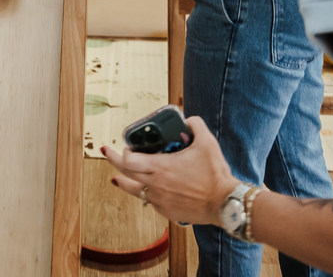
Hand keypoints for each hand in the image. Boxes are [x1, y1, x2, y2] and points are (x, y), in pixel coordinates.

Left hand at [102, 116, 237, 226]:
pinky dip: (147, 194)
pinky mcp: (168, 212)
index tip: (126, 147)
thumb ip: (196, 126)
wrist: (225, 203)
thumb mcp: (207, 142)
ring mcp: (160, 200)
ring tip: (115, 179)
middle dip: (114, 162)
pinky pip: (152, 202)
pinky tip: (148, 190)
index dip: (123, 153)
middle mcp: (156, 185)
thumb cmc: (215, 174)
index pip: (129, 161)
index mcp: (161, 167)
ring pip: (135, 191)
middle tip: (107, 152)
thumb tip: (189, 120)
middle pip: (125, 173)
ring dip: (124, 183)